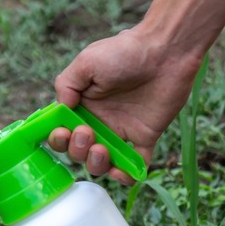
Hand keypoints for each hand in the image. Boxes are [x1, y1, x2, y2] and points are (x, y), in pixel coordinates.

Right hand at [49, 26, 201, 183]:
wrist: (166, 50)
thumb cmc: (124, 52)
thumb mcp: (86, 62)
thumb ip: (66, 85)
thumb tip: (61, 110)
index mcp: (83, 105)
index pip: (63, 130)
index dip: (58, 138)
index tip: (64, 132)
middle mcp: (100, 121)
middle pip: (79, 151)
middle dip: (77, 150)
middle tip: (87, 133)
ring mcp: (122, 131)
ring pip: (102, 162)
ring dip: (96, 165)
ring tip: (102, 150)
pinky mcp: (145, 136)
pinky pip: (135, 164)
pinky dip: (129, 175)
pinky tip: (124, 173)